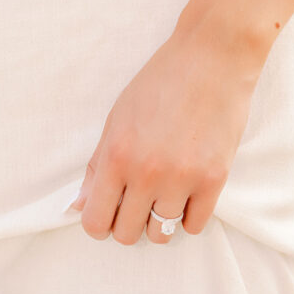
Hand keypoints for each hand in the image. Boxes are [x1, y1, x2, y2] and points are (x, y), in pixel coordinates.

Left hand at [70, 11, 267, 244]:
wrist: (212, 58)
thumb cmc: (161, 84)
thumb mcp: (117, 120)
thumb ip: (97, 166)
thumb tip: (79, 206)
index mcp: (117, 156)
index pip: (95, 221)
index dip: (99, 224)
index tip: (109, 213)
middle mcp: (147, 173)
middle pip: (127, 234)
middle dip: (128, 224)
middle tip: (138, 204)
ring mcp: (182, 179)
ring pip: (161, 235)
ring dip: (159, 222)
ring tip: (164, 197)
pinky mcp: (214, 180)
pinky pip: (194, 226)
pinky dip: (187, 217)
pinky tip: (186, 195)